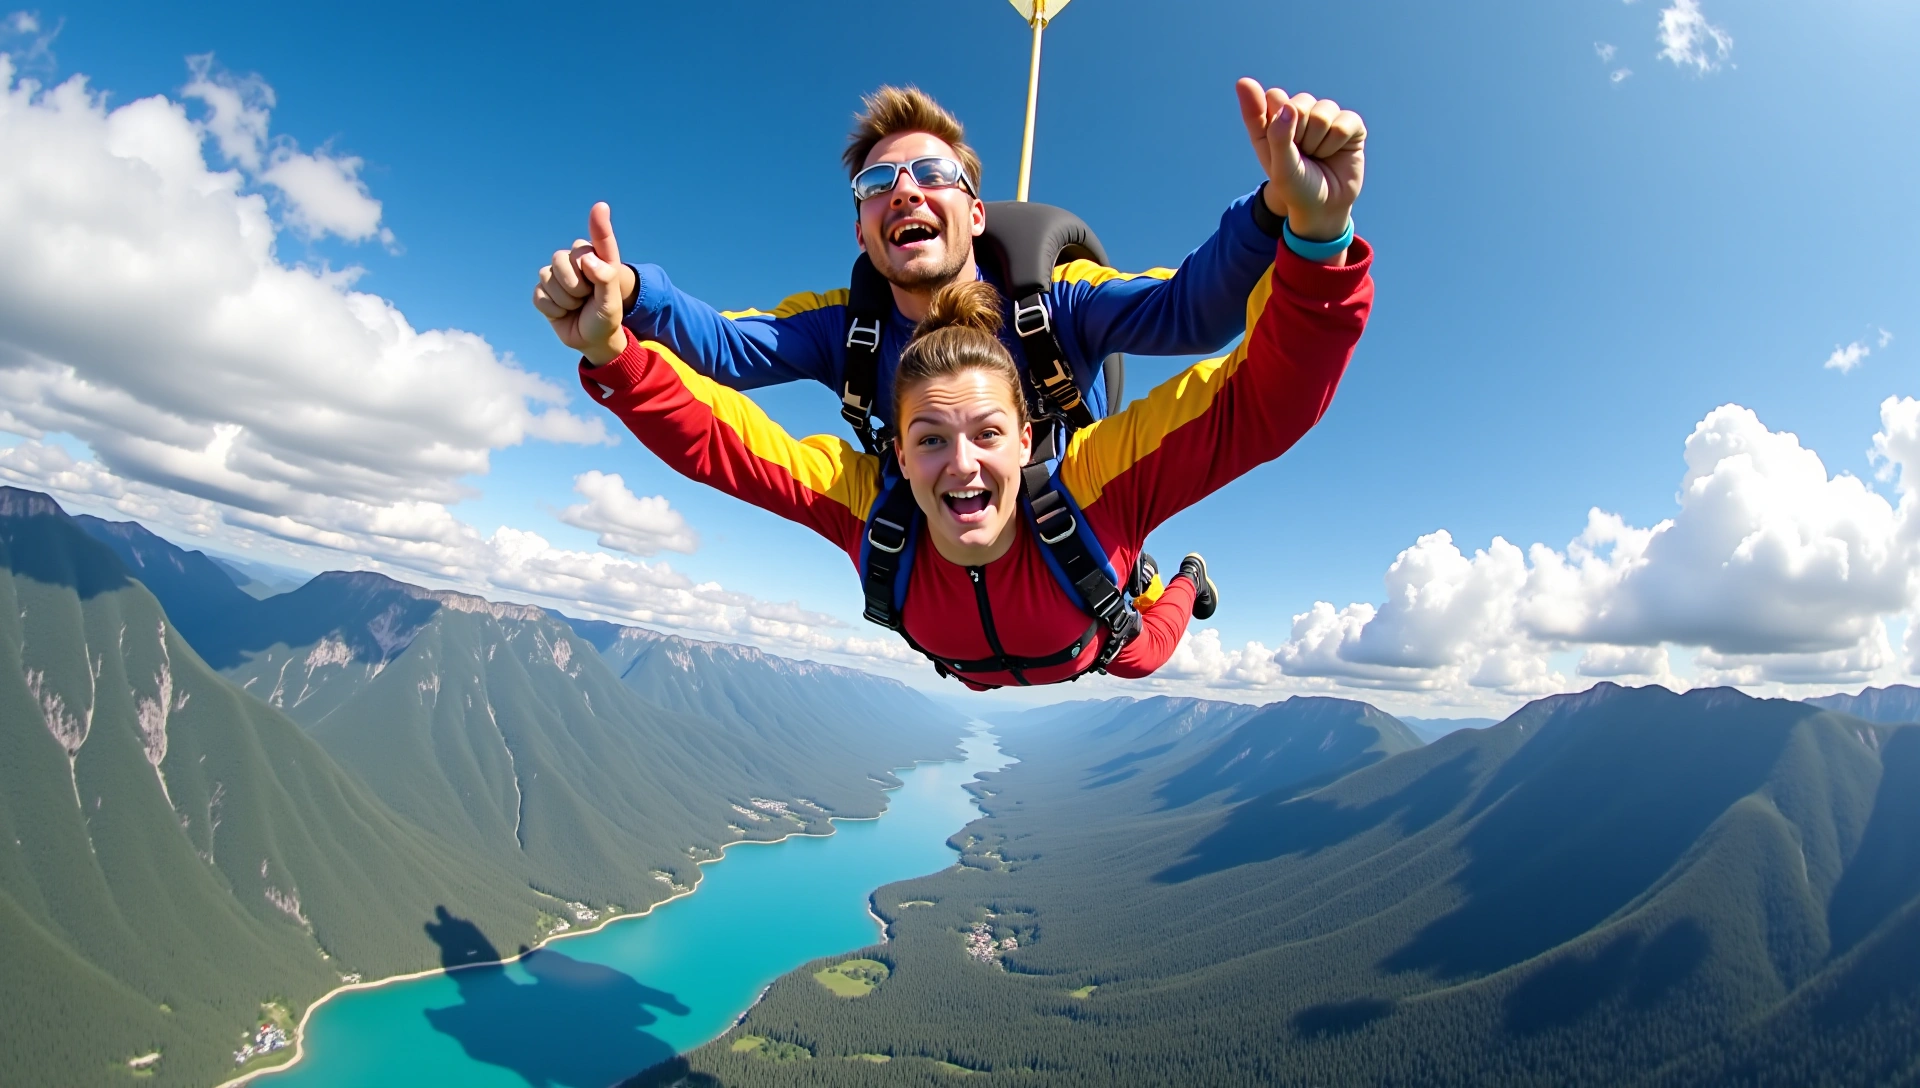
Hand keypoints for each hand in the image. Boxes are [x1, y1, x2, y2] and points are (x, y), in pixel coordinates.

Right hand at [532, 202, 632, 364]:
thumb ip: (605, 279)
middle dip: (574, 285)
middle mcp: (578, 261)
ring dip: (564, 299)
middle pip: (562, 258)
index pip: (599, 240)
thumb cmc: (605, 320)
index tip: (601, 208)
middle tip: (586, 299)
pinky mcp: (544, 289)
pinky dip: (552, 308)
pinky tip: (562, 312)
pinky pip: (539, 294)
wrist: (590, 340)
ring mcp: (559, 274)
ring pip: (548, 275)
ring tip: (576, 306)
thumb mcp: (611, 304)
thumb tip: (587, 259)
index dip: (599, 224)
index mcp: (601, 260)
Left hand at [1237, 79, 1365, 243]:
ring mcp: (1326, 117)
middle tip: (1301, 155)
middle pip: (1299, 102)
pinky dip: (1337, 142)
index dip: (1275, 118)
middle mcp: (1300, 114)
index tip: (1275, 140)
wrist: (1324, 207)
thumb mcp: (1280, 167)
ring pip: (1323, 111)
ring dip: (1318, 141)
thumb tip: (1290, 106)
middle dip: (1299, 135)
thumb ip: (1277, 135)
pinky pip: (1344, 121)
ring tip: (1317, 155)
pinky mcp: (1349, 123)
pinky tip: (1334, 153)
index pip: (1274, 97)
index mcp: (1275, 121)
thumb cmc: (1297, 187)